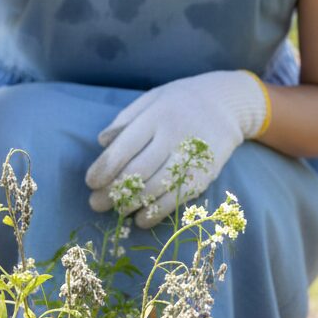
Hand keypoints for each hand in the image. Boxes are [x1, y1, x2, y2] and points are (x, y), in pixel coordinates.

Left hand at [85, 70, 269, 227]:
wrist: (226, 103)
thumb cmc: (179, 101)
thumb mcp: (151, 99)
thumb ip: (126, 119)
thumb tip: (101, 142)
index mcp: (156, 115)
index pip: (125, 146)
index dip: (105, 167)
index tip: (90, 182)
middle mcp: (174, 135)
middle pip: (138, 170)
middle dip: (114, 191)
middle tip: (96, 204)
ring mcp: (192, 155)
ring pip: (157, 187)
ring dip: (132, 204)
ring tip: (116, 210)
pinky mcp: (205, 173)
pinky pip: (178, 197)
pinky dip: (157, 212)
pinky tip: (141, 219)